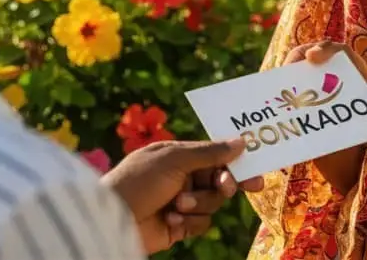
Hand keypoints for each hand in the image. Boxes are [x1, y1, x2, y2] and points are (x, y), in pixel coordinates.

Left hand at [102, 139, 264, 254]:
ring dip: (198, 203)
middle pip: (219, 180)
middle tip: (226, 187)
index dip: (236, 163)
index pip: (215, 155)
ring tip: (177, 205)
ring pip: (212, 203)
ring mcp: (181, 202)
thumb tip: (242, 140)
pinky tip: (170, 220)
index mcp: (180, 155)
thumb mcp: (175, 159)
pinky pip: (200, 223)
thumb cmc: (140, 179)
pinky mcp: (178, 226)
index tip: (256, 174)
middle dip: (222, 184)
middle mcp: (182, 177)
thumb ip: (211, 152)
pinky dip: (188, 222)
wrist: (110, 220)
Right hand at [282, 41, 366, 193]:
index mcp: (353, 72)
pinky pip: (288, 91)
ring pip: (297, 71)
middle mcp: (331, 73)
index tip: (313, 58)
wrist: (347, 158)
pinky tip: (273, 101)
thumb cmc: (365, 135)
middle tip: (293, 65)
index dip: (326, 49)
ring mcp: (313, 85)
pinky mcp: (300, 99)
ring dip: (288, 74)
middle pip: (312, 54)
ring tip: (281, 86)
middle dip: (300, 55)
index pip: (340, 51)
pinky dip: (280, 93)